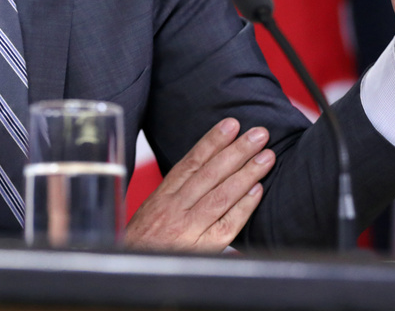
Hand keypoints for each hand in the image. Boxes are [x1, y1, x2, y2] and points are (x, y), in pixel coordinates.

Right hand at [124, 117, 273, 250]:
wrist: (127, 269)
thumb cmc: (141, 243)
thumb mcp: (150, 211)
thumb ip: (174, 193)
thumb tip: (202, 170)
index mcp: (163, 196)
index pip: (191, 162)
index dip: (212, 141)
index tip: (231, 125)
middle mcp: (175, 208)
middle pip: (210, 173)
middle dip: (237, 150)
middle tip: (259, 134)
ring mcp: (188, 228)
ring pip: (221, 195)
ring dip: (246, 173)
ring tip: (267, 157)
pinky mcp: (201, 249)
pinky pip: (227, 225)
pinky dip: (243, 207)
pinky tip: (257, 191)